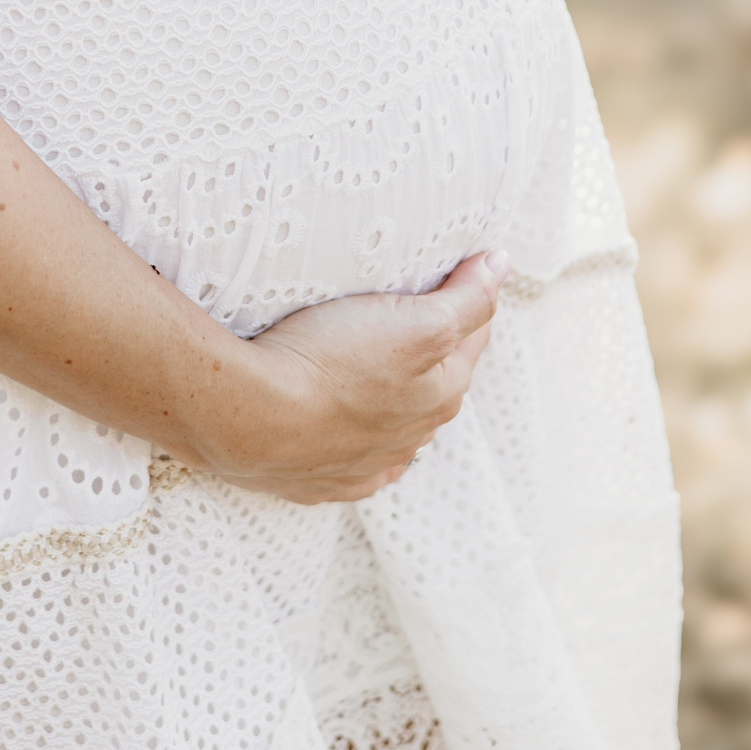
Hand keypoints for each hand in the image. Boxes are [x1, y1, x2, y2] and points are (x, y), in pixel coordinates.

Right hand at [173, 251, 508, 502]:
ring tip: (361, 363)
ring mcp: (364, 465)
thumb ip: (469, 298)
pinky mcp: (317, 482)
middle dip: (426, 349)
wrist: (248, 418)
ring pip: (391, 425)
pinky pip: (346, 460)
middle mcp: (411, 437)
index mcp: (442, 394)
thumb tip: (501, 267)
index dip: (464, 296)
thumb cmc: (331, 361)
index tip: (450, 268)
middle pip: (432, 380)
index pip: (470, 334)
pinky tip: (335, 424)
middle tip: (400, 309)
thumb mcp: (418, 321)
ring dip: (387, 398)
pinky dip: (348, 440)